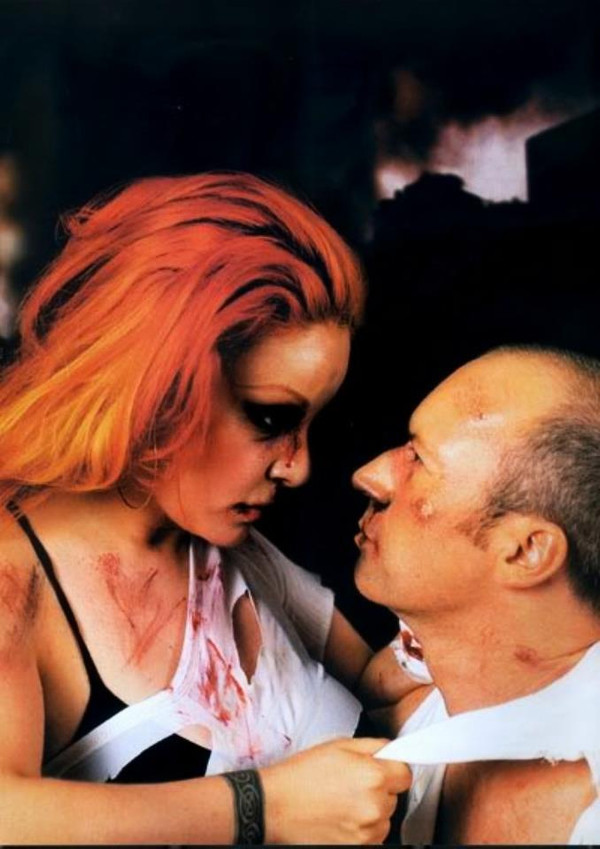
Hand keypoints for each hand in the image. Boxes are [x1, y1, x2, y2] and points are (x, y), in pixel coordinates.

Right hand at [259, 737, 410, 843]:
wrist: (275, 805)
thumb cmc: (302, 774)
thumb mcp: (338, 745)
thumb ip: (373, 746)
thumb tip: (392, 751)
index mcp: (373, 776)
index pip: (405, 774)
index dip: (392, 769)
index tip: (382, 769)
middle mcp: (374, 807)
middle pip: (393, 798)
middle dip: (378, 790)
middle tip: (351, 783)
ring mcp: (366, 833)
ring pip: (383, 820)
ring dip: (370, 812)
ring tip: (342, 802)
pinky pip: (371, 838)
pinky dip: (360, 830)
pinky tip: (339, 818)